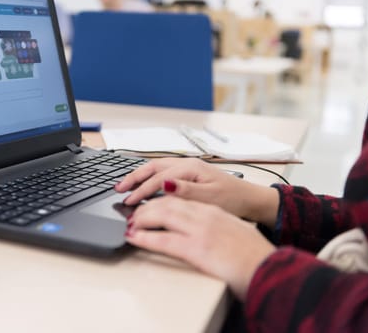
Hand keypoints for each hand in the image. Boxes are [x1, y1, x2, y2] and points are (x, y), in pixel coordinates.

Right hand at [116, 158, 278, 226]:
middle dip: (134, 178)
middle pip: (153, 167)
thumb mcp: (210, 198)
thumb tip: (164, 183)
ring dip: (140, 176)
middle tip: (118, 189)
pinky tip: (145, 184)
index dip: (141, 191)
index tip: (128, 202)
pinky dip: (150, 177)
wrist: (250, 200)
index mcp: (190, 168)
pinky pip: (164, 172)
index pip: (158, 179)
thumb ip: (186, 190)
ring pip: (157, 168)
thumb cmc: (233, 199)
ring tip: (125, 186)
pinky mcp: (190, 175)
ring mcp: (188, 168)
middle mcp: (187, 164)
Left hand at [126, 196, 275, 300]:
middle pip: (167, 202)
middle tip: (133, 214)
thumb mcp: (231, 230)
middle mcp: (205, 215)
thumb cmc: (253, 254)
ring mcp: (201, 230)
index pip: (179, 197)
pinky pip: (163, 239)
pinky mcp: (197, 248)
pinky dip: (144, 237)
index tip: (147, 204)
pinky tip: (134, 238)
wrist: (270, 268)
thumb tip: (198, 227)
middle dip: (145, 206)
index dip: (159, 199)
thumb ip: (213, 224)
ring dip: (141, 218)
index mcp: (213, 210)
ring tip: (130, 224)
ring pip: (161, 214)